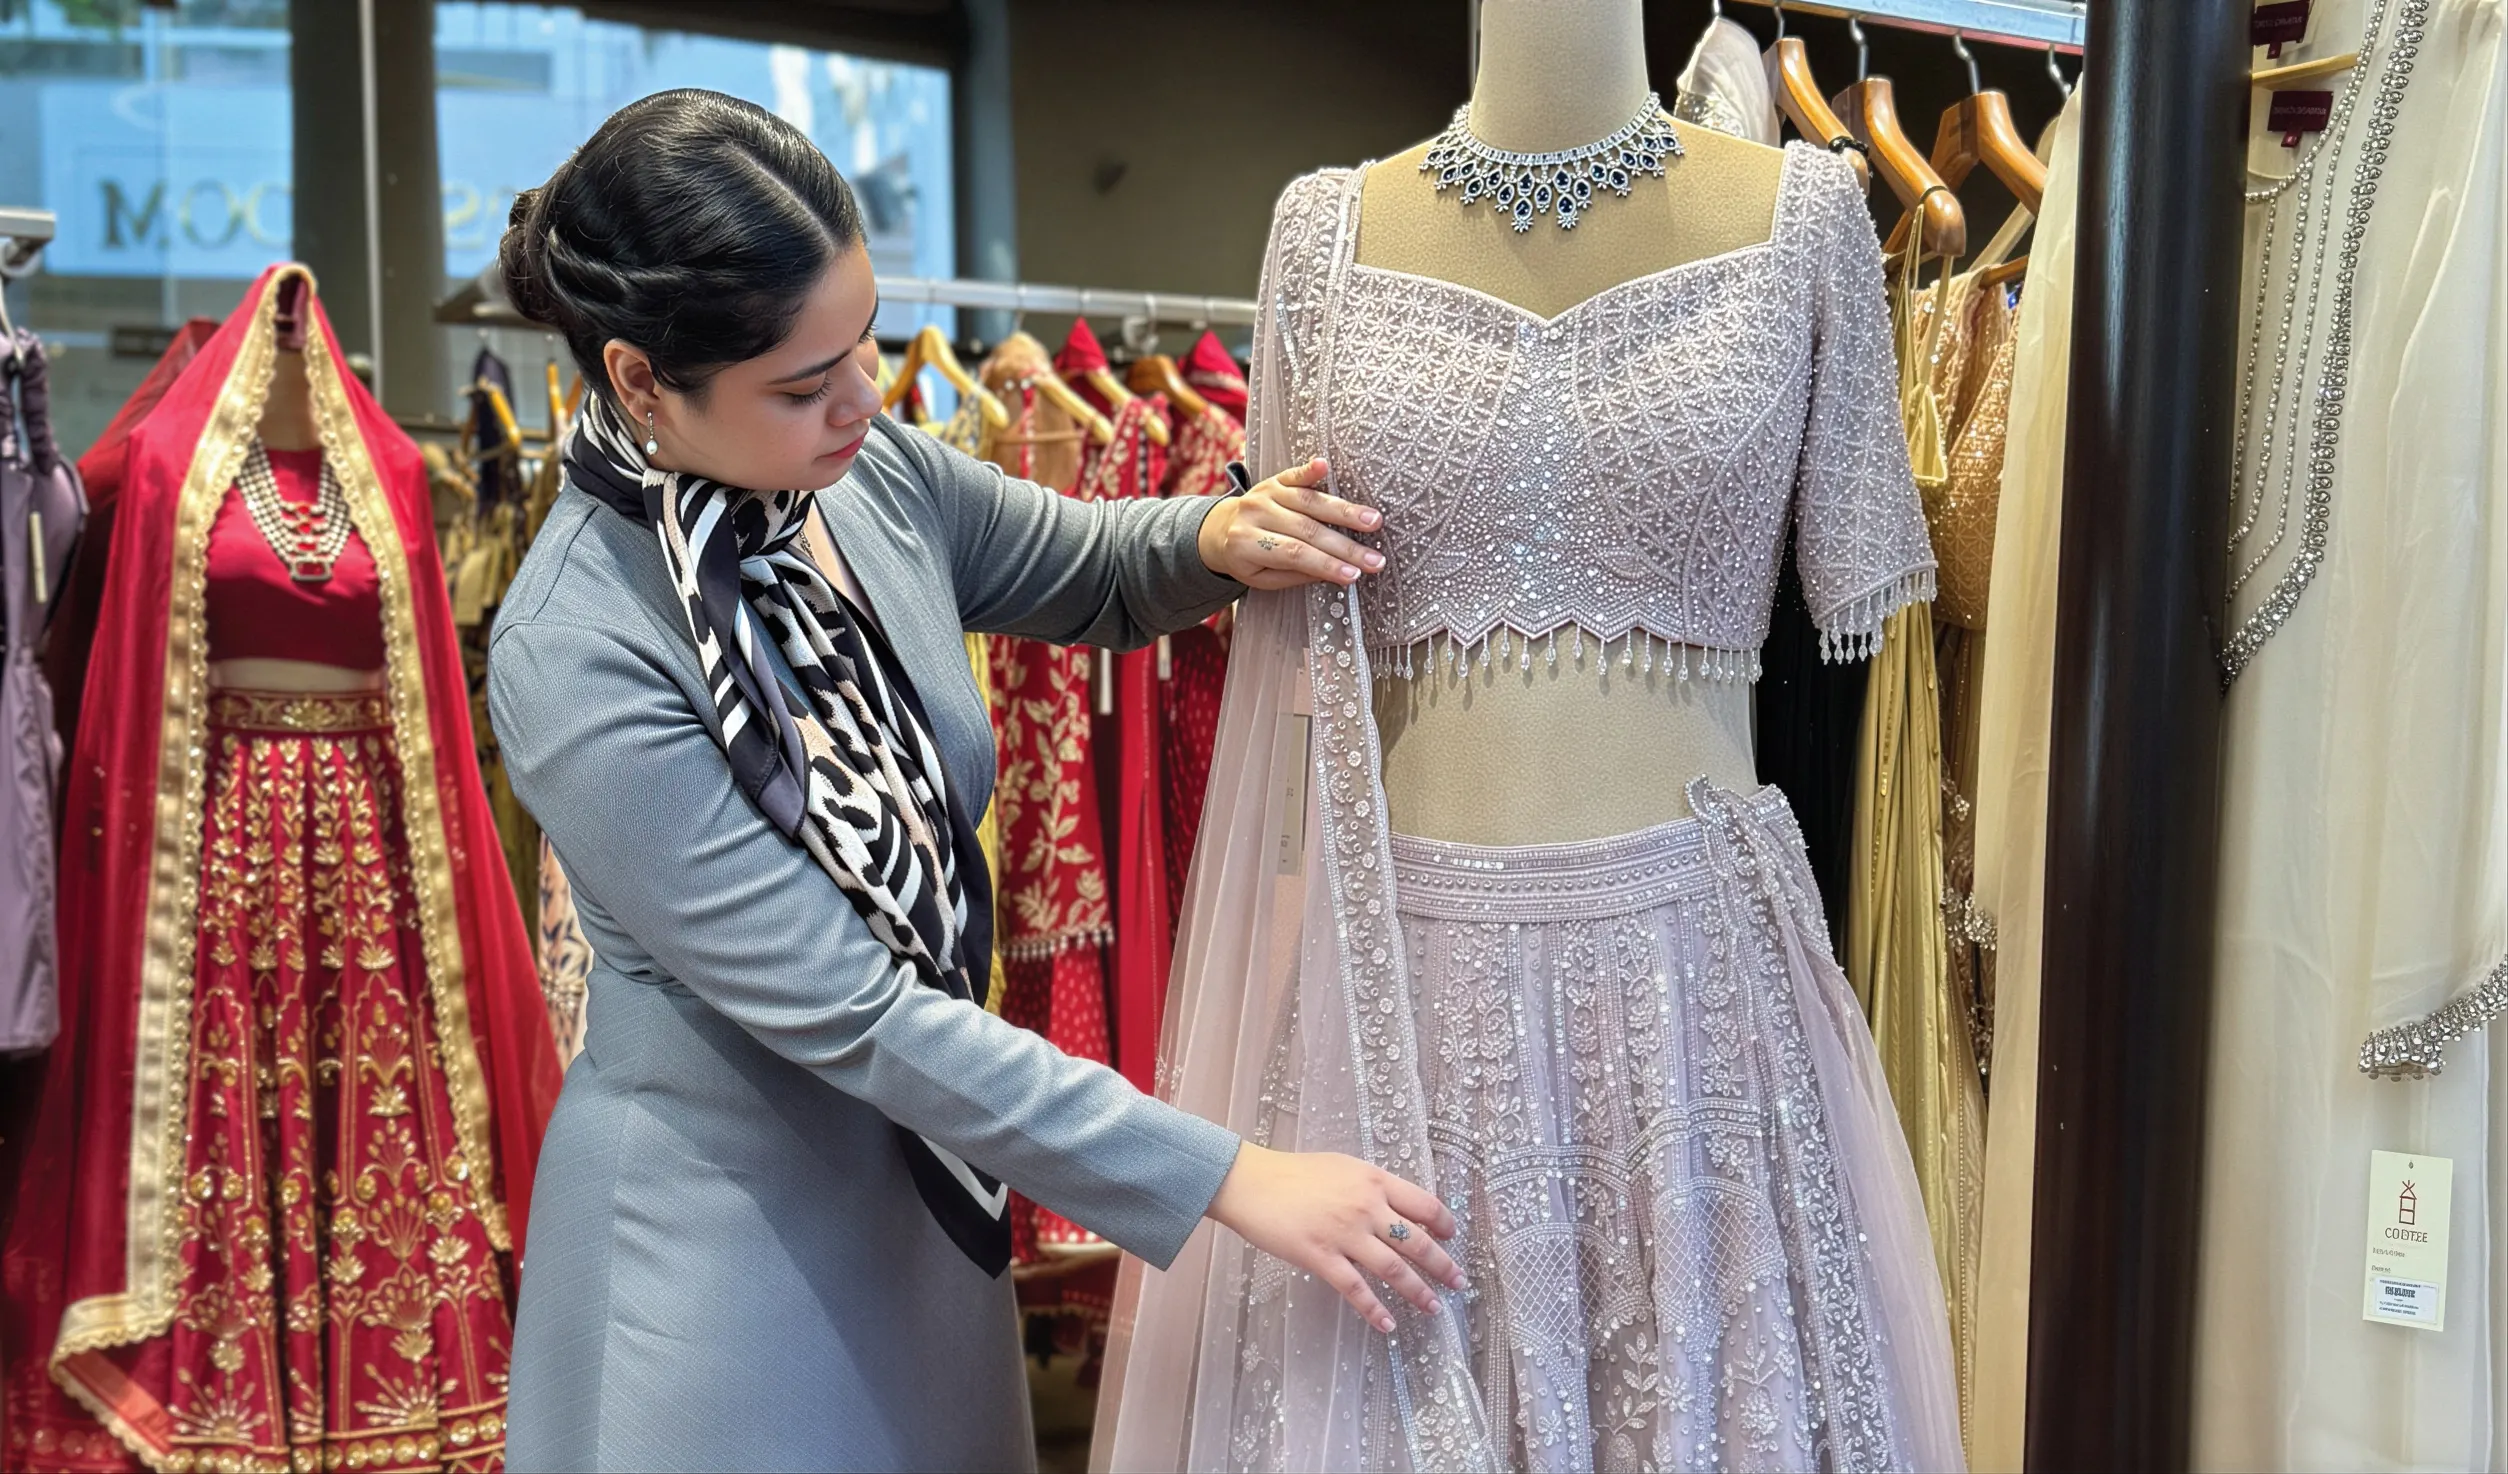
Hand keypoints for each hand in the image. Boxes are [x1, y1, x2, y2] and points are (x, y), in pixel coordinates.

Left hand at [1197, 459, 1386, 590]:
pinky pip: (1294, 474)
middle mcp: (1255, 514)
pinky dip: (1310, 470)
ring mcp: (1265, 493)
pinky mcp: (1275, 479)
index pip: (1294, 554)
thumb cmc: (1247, 559)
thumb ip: (1296, 573)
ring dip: (1344, 511)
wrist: (1220, 530)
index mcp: (1246, 544)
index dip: (1326, 564)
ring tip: (1373, 521)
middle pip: (1307, 529)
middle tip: (1375, 558)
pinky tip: (1325, 465)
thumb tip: (1336, 572)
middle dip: (1345, 546)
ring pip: (1309, 502)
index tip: (1354, 574)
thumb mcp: (1262, 577)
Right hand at [1205, 1142, 1465, 1333]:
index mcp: (1374, 1180)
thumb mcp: (1342, 1167)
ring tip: (1433, 1308)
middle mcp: (1367, 1207)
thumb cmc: (1293, 1172)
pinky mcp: (1322, 1258)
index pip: (1424, 1204)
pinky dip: (1374, 1310)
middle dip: (1442, 1265)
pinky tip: (1386, 1324)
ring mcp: (1345, 1234)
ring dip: (1418, 1292)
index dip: (1443, 1223)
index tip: (1451, 1237)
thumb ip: (1370, 1186)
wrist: (1252, 1183)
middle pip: (1418, 1241)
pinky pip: (1356, 1289)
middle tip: (1458, 1282)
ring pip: (1394, 1269)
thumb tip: (1395, 1206)